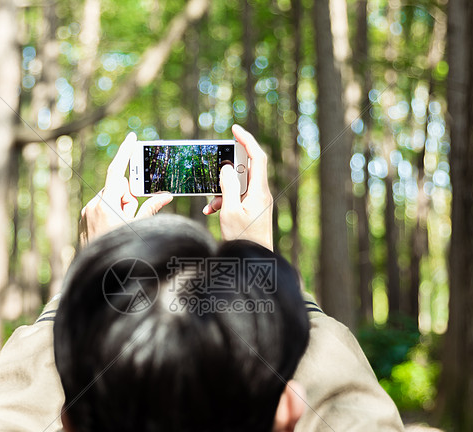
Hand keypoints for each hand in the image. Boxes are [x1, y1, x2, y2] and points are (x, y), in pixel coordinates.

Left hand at [79, 132, 172, 245]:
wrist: (100, 274)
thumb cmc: (121, 251)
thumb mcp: (139, 228)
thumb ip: (151, 208)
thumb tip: (166, 194)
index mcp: (107, 205)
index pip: (117, 171)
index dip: (125, 153)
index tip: (131, 137)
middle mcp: (94, 204)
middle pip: (118, 188)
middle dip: (128, 198)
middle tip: (131, 216)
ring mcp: (87, 211)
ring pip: (110, 198)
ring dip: (119, 207)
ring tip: (121, 227)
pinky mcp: (84, 218)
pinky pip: (101, 207)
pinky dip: (110, 213)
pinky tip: (112, 229)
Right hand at [203, 124, 273, 250]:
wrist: (254, 262)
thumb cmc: (243, 240)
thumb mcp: (229, 212)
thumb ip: (227, 187)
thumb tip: (227, 169)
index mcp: (259, 191)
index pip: (257, 157)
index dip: (247, 139)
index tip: (235, 128)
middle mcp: (261, 194)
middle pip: (246, 169)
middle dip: (228, 169)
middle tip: (216, 168)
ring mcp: (258, 203)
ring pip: (239, 185)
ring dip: (222, 191)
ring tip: (211, 205)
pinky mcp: (253, 211)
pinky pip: (238, 198)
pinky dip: (225, 201)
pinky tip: (213, 212)